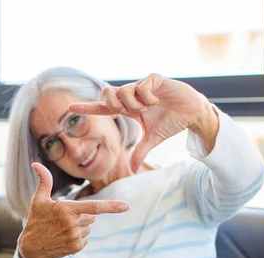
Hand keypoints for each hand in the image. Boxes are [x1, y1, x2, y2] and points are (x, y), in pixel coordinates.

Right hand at [18, 163, 129, 257]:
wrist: (31, 248)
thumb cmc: (36, 220)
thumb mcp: (38, 200)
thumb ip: (44, 181)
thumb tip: (36, 164)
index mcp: (65, 209)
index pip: (93, 207)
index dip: (112, 206)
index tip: (126, 206)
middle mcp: (71, 223)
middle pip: (92, 216)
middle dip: (83, 215)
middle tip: (64, 218)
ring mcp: (74, 237)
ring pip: (89, 227)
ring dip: (80, 227)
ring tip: (63, 229)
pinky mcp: (75, 247)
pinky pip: (86, 239)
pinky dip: (79, 237)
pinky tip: (65, 237)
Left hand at [69, 73, 218, 172]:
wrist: (192, 113)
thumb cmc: (171, 122)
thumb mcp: (153, 139)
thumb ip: (140, 152)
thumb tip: (132, 170)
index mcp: (128, 108)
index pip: (104, 107)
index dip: (87, 107)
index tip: (70, 107)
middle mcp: (132, 95)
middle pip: (108, 94)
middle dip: (113, 104)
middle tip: (129, 112)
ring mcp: (142, 86)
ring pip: (124, 92)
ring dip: (135, 104)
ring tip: (149, 108)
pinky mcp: (155, 79)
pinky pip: (142, 86)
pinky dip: (148, 97)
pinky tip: (157, 100)